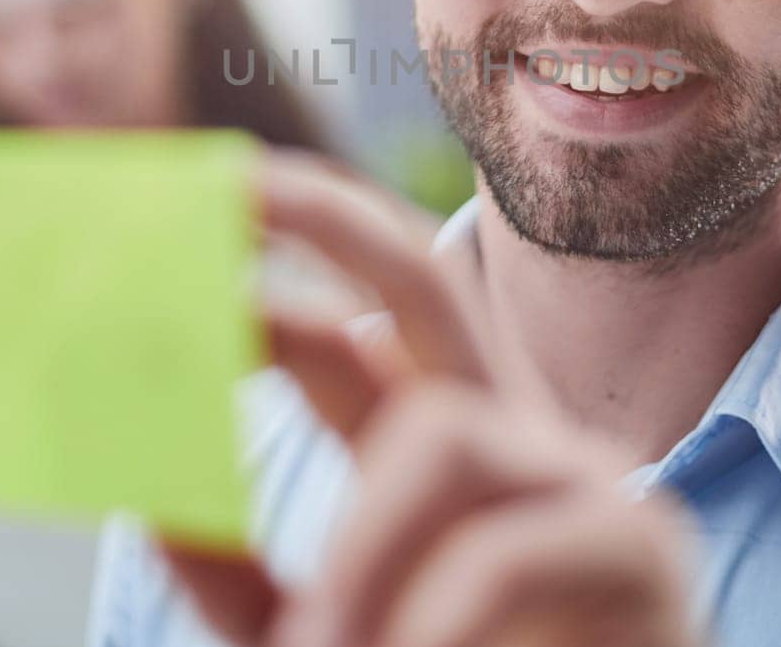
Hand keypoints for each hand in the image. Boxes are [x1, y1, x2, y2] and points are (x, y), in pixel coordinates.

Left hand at [160, 151, 701, 646]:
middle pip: (427, 282)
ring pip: (444, 437)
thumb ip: (236, 580)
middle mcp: (506, 439)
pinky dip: (425, 624)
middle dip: (328, 218)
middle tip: (227, 179)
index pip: (348, 329)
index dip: (259, 288)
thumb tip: (142, 501)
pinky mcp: (638, 554)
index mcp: (429, 456)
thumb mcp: (312, 634)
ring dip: (362, 554)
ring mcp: (579, 483)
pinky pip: (497, 557)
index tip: (174, 244)